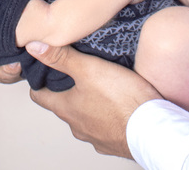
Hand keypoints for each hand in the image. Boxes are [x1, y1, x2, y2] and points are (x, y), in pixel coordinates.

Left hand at [26, 41, 160, 157]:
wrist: (155, 130)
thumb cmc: (123, 101)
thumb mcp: (90, 69)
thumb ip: (62, 57)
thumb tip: (34, 46)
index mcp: (66, 109)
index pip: (39, 96)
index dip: (39, 81)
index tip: (43, 70)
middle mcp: (77, 126)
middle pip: (63, 106)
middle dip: (67, 90)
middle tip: (75, 72)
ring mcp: (96, 137)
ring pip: (85, 117)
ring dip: (89, 103)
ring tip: (101, 86)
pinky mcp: (115, 142)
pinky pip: (106, 127)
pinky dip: (108, 115)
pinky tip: (119, 103)